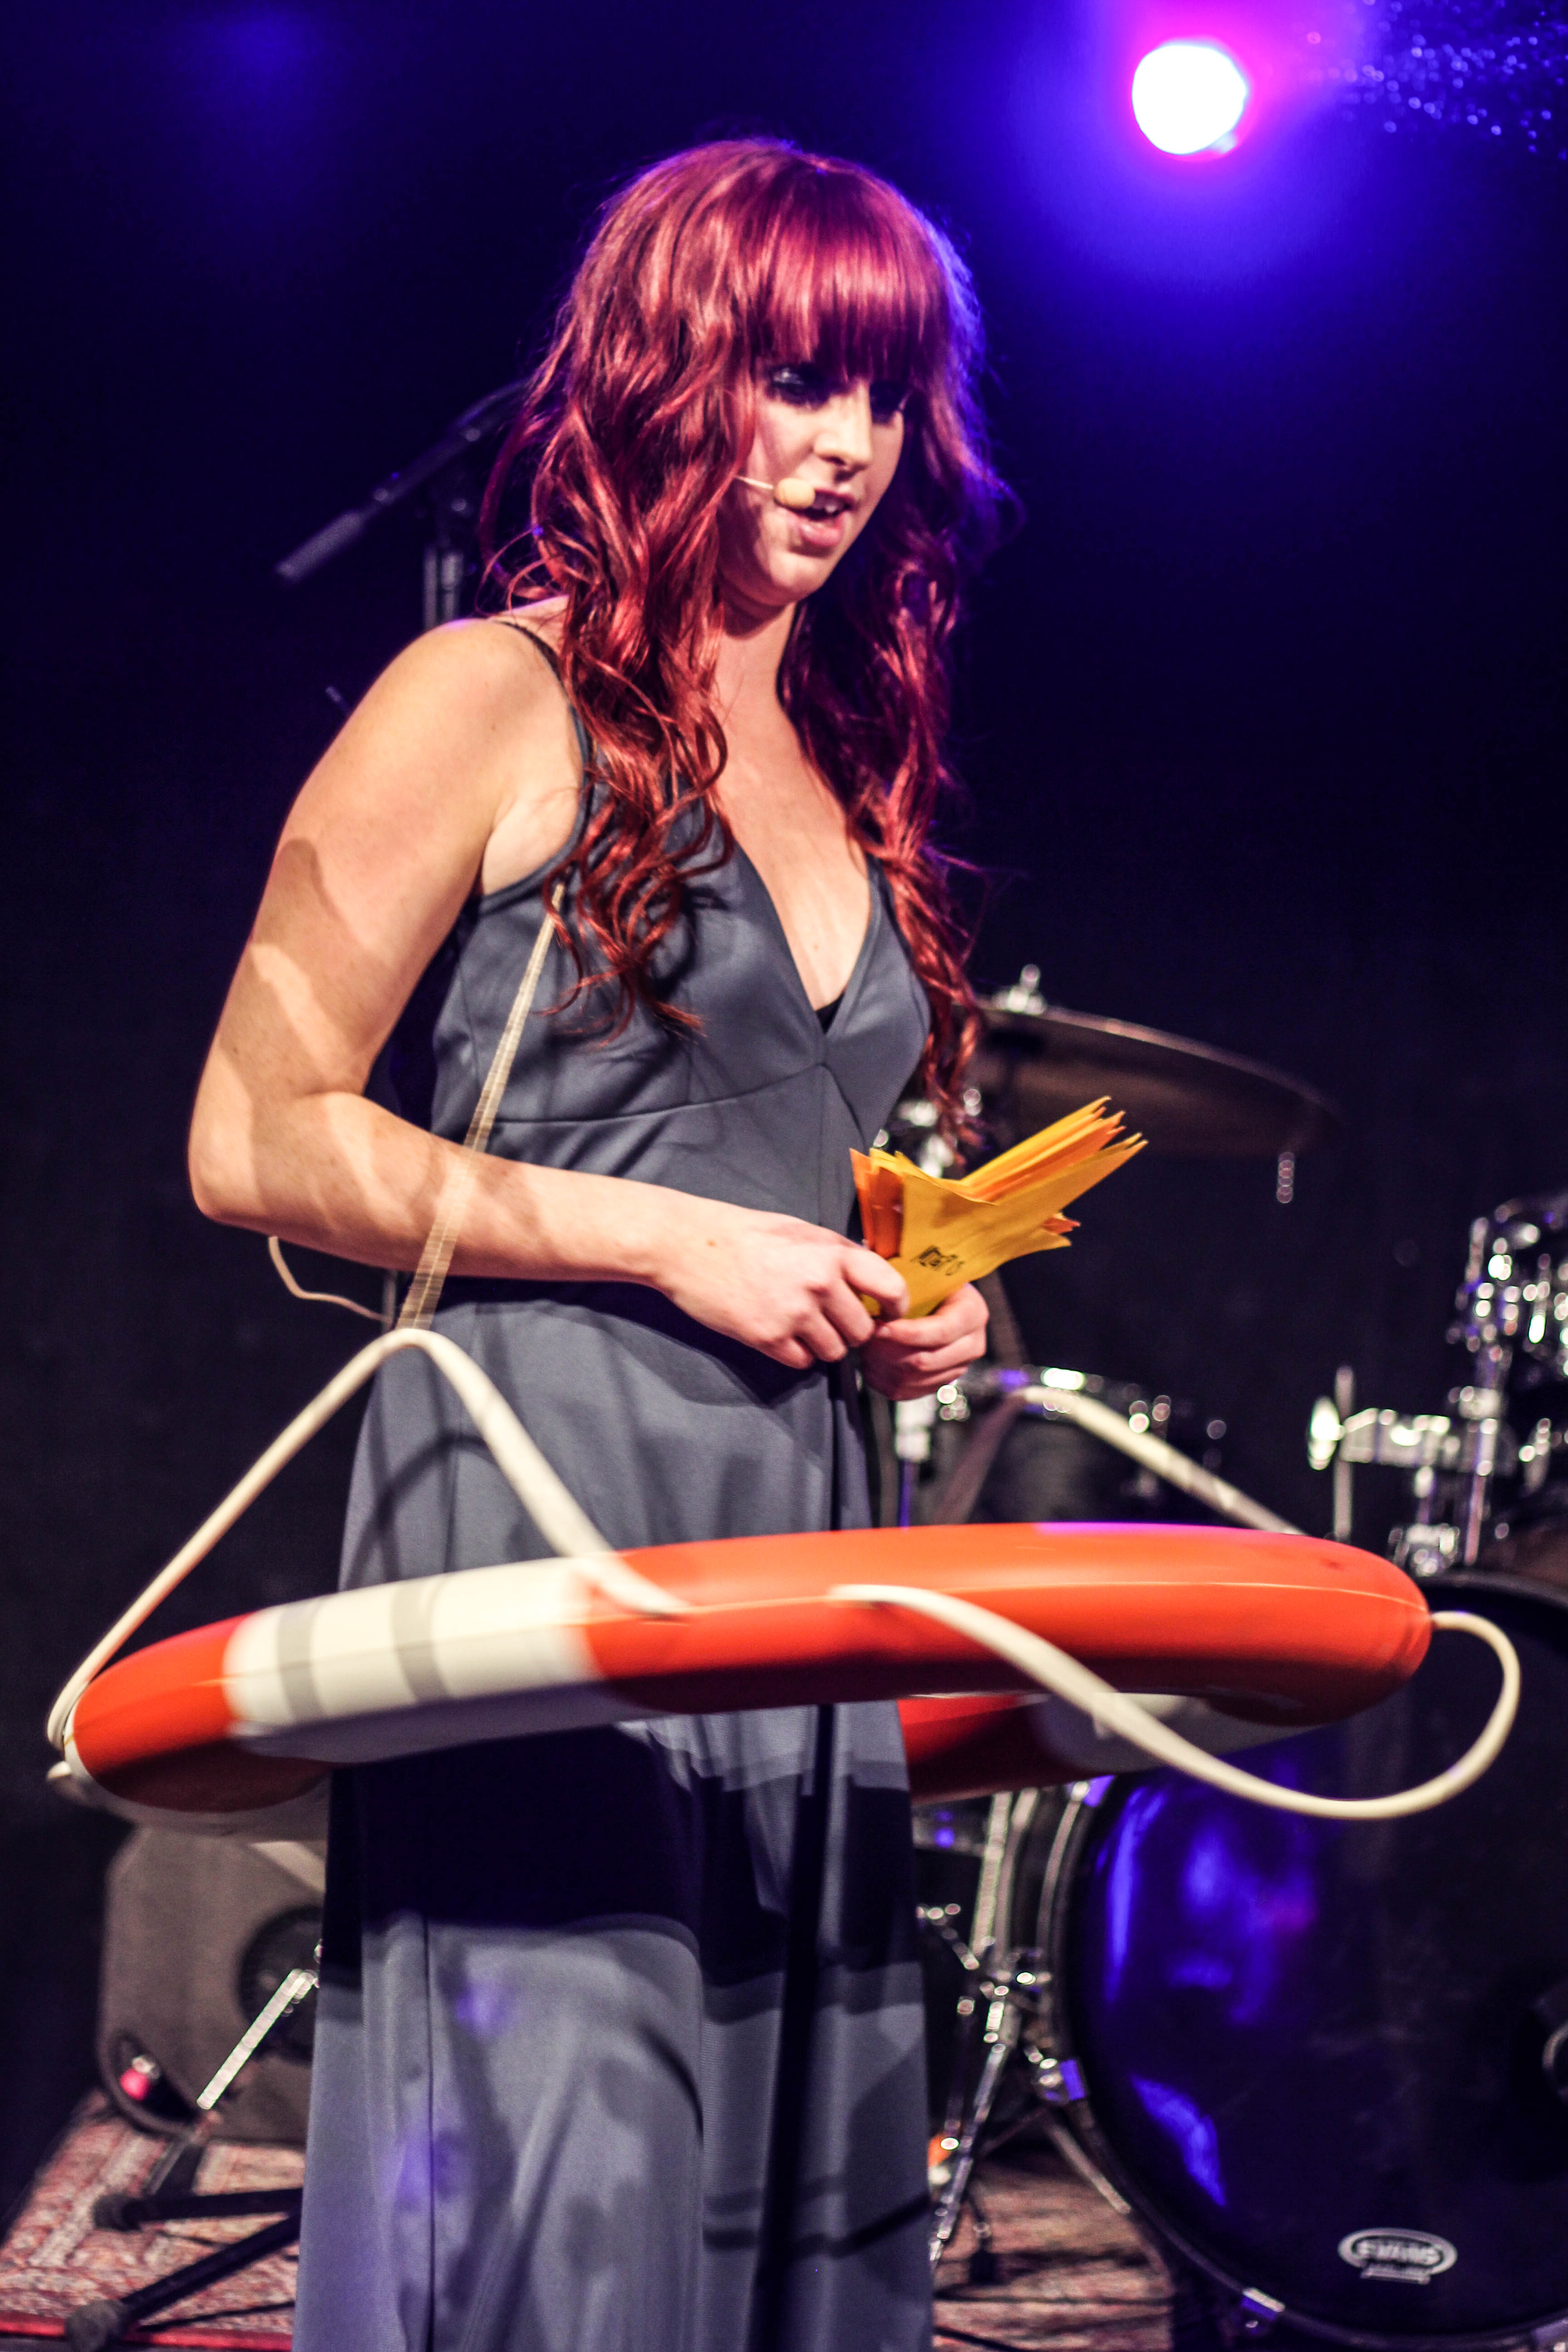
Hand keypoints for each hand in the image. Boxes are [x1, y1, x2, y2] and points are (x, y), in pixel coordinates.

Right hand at [654, 1200, 909, 1370]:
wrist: (687, 1245)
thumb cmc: (745, 1233)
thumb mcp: (801, 1231)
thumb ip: (838, 1254)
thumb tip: (873, 1276)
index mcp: (832, 1253)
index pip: (891, 1288)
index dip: (895, 1306)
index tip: (887, 1312)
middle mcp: (819, 1284)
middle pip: (862, 1330)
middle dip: (851, 1330)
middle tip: (832, 1320)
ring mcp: (794, 1314)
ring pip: (835, 1351)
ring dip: (824, 1344)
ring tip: (801, 1325)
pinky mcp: (767, 1338)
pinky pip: (803, 1361)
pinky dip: (796, 1353)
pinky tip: (780, 1333)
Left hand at [861, 1282, 989, 1401]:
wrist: (937, 1299)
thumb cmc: (926, 1282)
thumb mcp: (923, 1273)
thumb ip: (908, 1281)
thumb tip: (881, 1284)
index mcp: (973, 1313)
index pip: (939, 1332)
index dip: (905, 1332)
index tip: (878, 1326)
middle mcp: (972, 1345)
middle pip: (925, 1360)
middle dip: (888, 1351)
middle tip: (864, 1338)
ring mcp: (958, 1368)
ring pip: (912, 1379)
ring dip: (882, 1366)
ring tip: (865, 1347)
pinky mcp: (939, 1384)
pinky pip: (906, 1393)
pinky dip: (882, 1381)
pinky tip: (870, 1363)